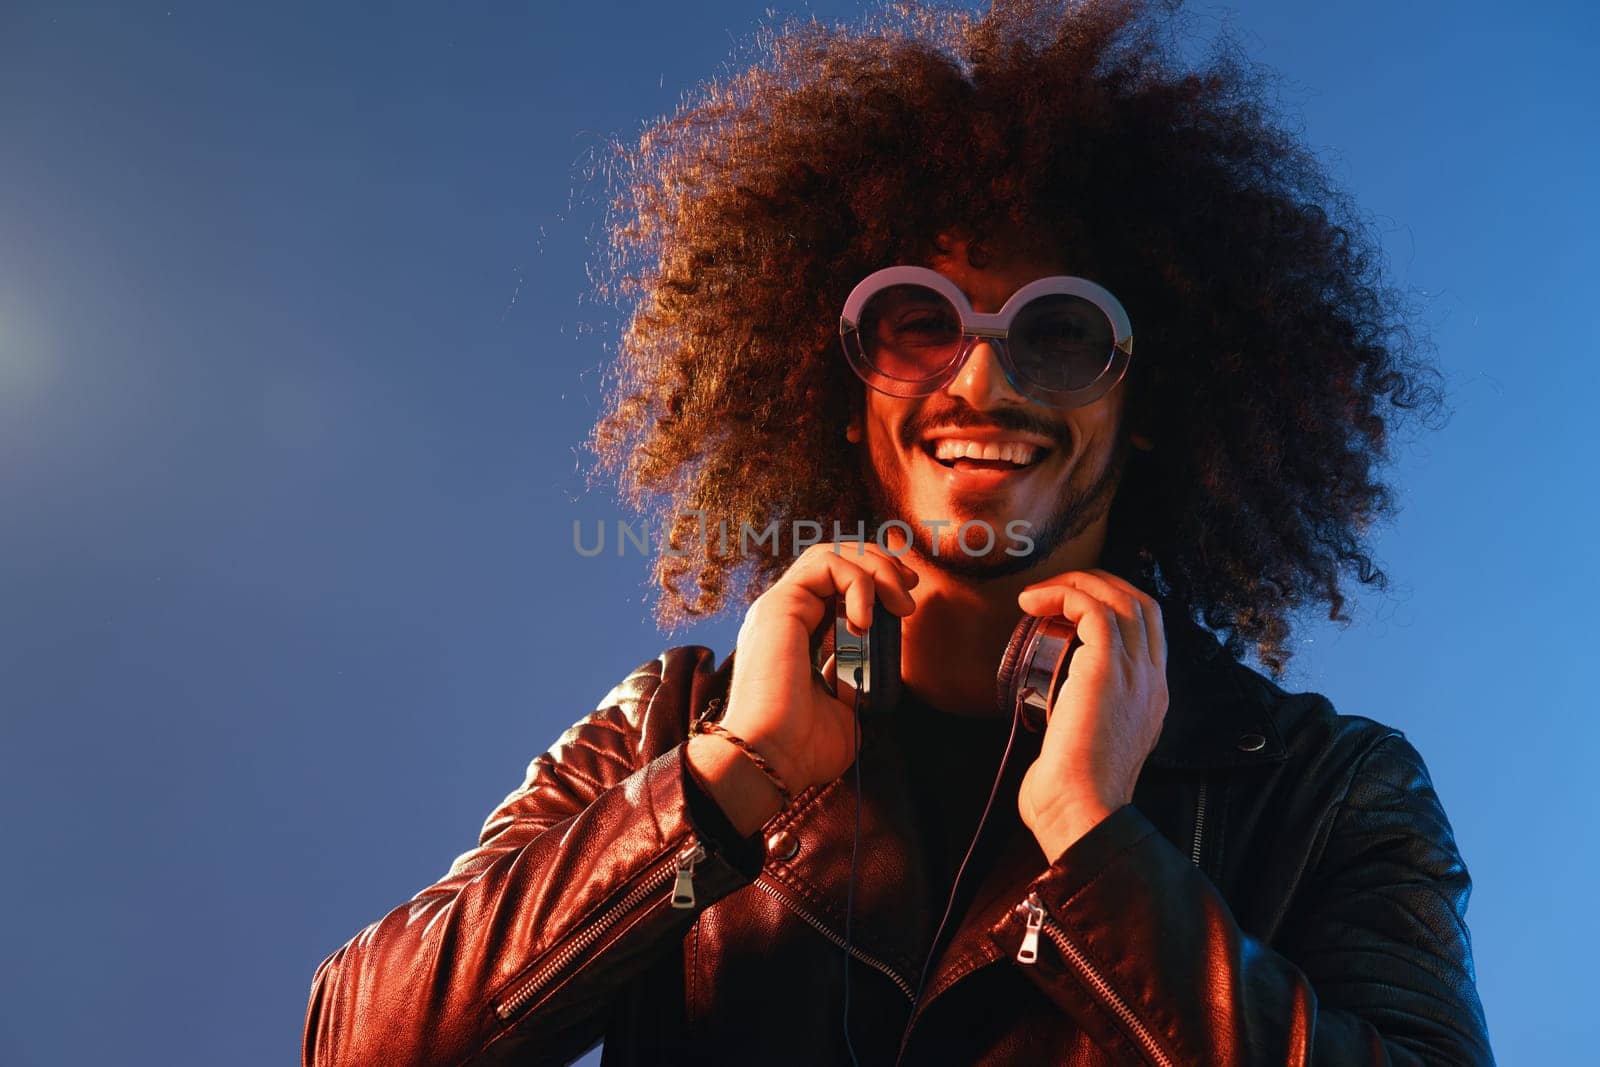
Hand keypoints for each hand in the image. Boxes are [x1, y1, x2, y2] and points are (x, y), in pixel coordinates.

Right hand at [722, 541, 918, 794]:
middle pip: (834, 558)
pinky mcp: (780, 604)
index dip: (874, 583)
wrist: (773, 759)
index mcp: (796, 633)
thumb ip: (853, 685)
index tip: (904, 604)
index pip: (835, 584)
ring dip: (875, 570)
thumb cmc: (803, 747)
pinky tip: (867, 620)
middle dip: (880, 565)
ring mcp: (780, 606)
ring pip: (831, 553)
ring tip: (898, 604)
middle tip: (909, 590)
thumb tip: (870, 674)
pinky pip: (827, 565)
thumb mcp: (844, 711)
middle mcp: (786, 614)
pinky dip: (858, 583)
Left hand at [1014, 568, 1168, 861]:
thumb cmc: (1073, 797)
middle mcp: (1152, 681)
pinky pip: (1092, 608)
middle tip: (1055, 590)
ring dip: (1077, 584)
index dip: (1112, 607)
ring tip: (1038, 593)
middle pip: (1141, 604)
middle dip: (1099, 585)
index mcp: (1151, 699)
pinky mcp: (1107, 668)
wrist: (1083, 814)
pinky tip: (1032, 602)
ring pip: (1120, 599)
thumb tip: (1051, 716)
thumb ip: (1079, 725)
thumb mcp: (1086, 749)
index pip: (1147, 632)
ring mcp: (1135, 673)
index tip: (1070, 608)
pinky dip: (1063, 594)